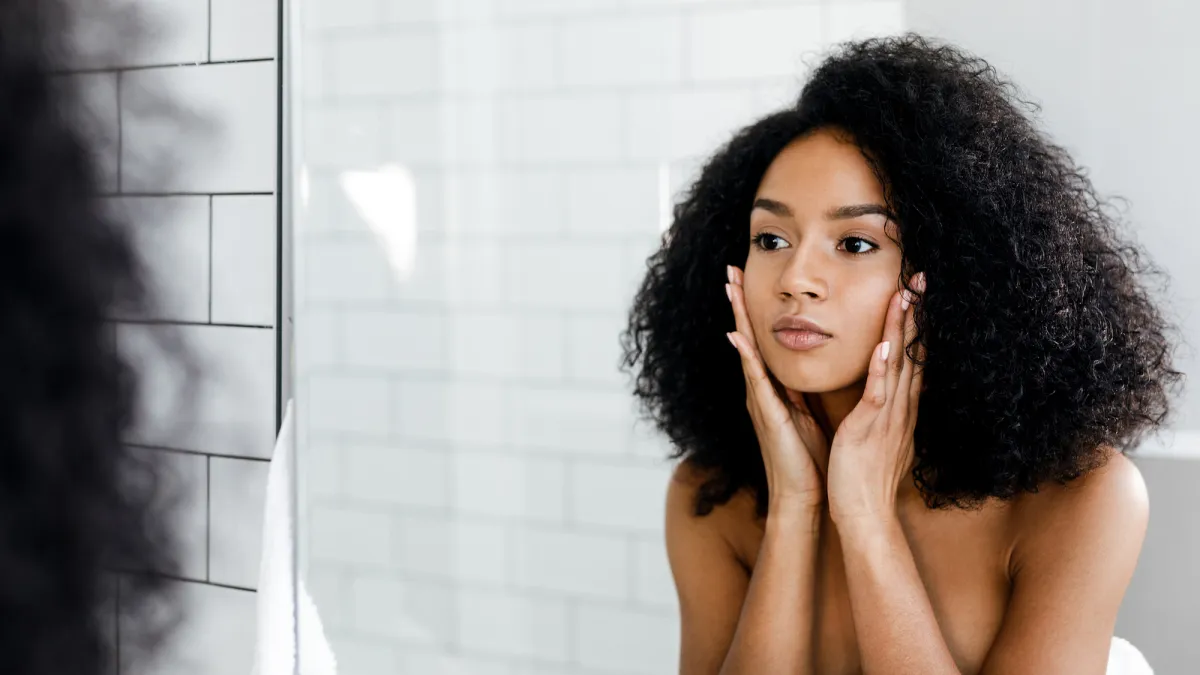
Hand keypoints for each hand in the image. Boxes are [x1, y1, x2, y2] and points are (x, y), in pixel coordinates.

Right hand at [725, 265, 827, 510]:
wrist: (804, 497)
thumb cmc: (809, 459)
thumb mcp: (808, 414)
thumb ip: (803, 390)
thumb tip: (809, 366)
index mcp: (774, 389)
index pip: (762, 341)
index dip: (754, 310)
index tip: (748, 278)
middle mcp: (761, 390)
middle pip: (747, 337)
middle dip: (739, 304)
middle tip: (729, 270)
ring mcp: (760, 401)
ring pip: (747, 351)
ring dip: (738, 319)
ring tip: (729, 289)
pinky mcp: (768, 415)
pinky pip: (756, 380)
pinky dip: (746, 357)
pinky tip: (737, 337)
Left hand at [827, 273, 926, 528]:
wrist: (864, 515)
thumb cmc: (864, 478)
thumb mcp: (878, 437)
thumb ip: (881, 412)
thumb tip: (883, 395)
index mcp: (898, 408)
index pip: (910, 357)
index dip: (914, 324)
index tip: (916, 293)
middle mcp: (899, 407)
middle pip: (910, 352)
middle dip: (915, 314)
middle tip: (919, 278)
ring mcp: (887, 417)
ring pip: (898, 364)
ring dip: (901, 329)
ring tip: (906, 295)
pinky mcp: (870, 429)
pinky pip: (878, 394)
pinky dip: (882, 369)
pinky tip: (884, 345)